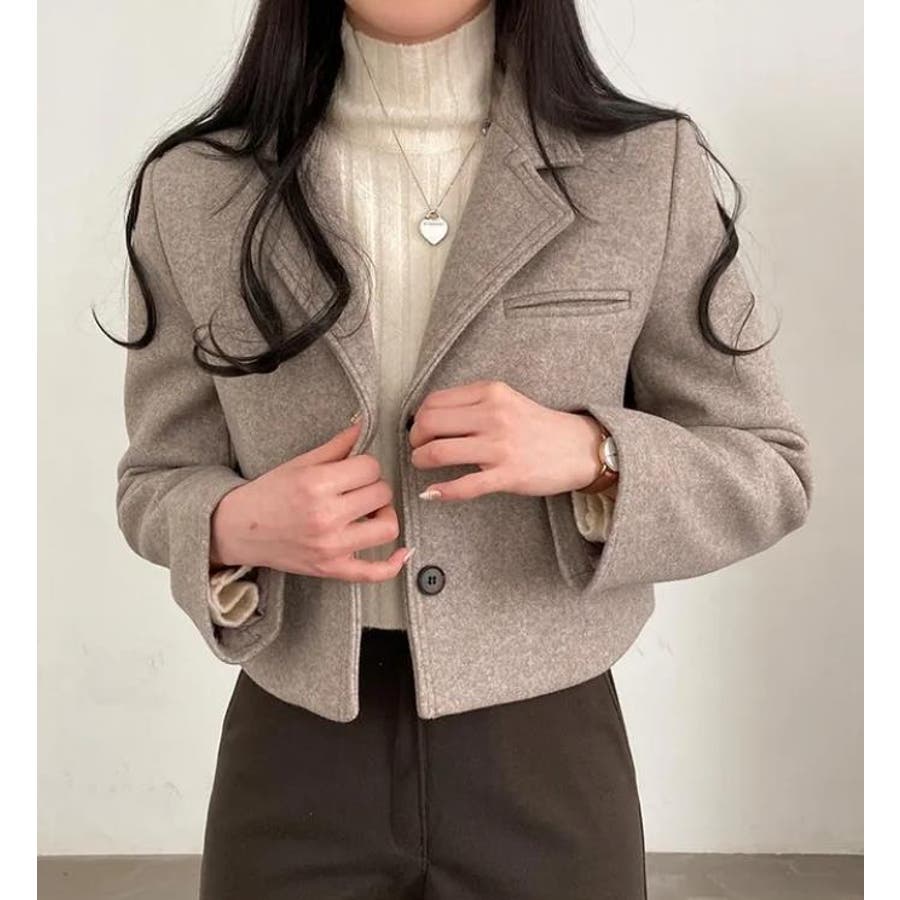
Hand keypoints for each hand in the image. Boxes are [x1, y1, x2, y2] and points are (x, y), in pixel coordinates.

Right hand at [210, 419, 413, 580]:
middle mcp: (326, 516)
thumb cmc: (268, 494)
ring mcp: (331, 546)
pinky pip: (373, 572)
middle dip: (374, 487)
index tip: (356, 469)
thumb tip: (362, 427)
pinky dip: (393, 564)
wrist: (239, 529)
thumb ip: (336, 447)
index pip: (370, 467)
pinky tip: (401, 553)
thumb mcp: (300, 464)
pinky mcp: (331, 568)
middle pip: (381, 493)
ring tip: (369, 512)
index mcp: (317, 484)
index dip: (366, 465)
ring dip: (384, 516)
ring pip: (387, 528)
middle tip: (359, 489)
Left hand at [407, 379, 604, 500]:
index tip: (420, 429)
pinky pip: (464, 486)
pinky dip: (442, 492)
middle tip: (418, 448)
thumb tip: (430, 417)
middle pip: (430, 423)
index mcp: (491, 393)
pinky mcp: (508, 475)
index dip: (418, 418)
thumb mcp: (506, 400)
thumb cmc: (538, 426)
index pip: (434, 401)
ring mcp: (500, 447)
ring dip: (421, 461)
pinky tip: (432, 493)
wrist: (580, 447)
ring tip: (422, 464)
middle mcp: (493, 415)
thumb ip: (473, 404)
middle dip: (415, 439)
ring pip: (439, 452)